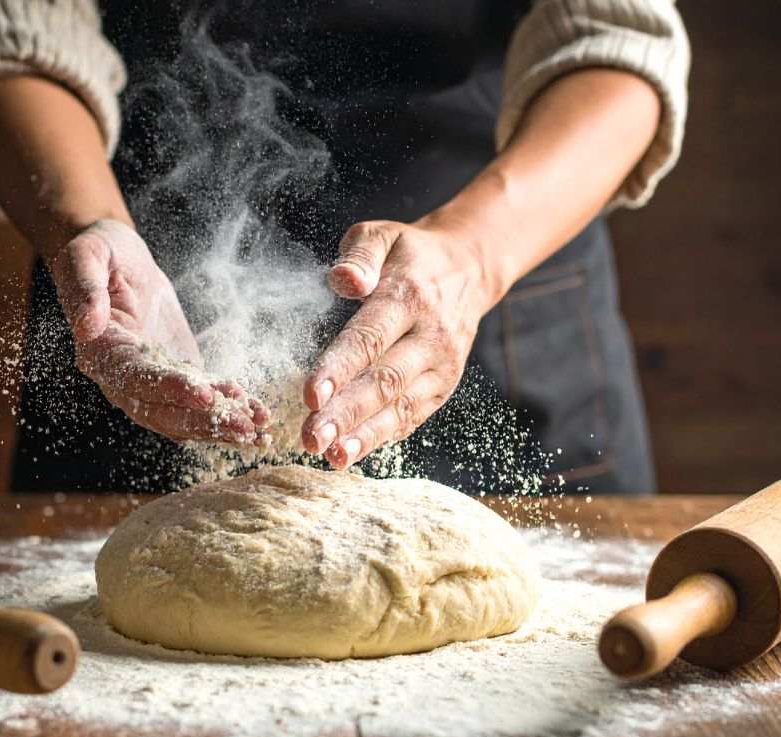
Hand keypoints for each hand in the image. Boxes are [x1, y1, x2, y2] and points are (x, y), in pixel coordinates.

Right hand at [51, 219, 268, 442]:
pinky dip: (227, 408)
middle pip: (161, 411)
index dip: (169, 388)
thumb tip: (85, 326)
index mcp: (99, 352)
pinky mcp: (175, 374)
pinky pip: (199, 400)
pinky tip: (257, 415)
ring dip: (218, 425)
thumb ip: (86, 289)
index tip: (204, 395)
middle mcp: (121, 378)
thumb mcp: (87, 257)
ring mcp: (150, 381)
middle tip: (242, 428)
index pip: (135, 379)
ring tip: (256, 430)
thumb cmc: (99, 252)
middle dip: (202, 421)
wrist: (118, 258)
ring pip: (182, 415)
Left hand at [300, 219, 493, 467]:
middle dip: (346, 413)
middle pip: (385, 381)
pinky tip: (354, 452)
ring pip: (402, 406)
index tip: (310, 395)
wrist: (470, 268)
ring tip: (331, 457)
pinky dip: (384, 437)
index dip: (339, 368)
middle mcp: (430, 335)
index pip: (370, 338)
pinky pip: (413, 416)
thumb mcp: (384, 235)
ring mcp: (442, 365)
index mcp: (409, 297)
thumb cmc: (411, 254)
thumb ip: (360, 254)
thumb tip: (342, 279)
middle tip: (312, 438)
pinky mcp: (444, 385)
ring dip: (365, 435)